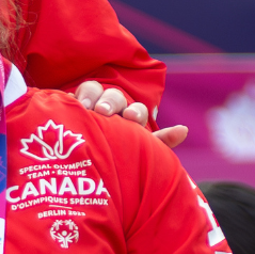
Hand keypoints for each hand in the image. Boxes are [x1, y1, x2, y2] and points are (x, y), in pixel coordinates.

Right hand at [73, 81, 187, 147]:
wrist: (90, 164)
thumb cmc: (120, 157)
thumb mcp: (140, 152)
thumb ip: (161, 142)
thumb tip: (184, 129)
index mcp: (131, 118)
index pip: (137, 110)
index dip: (136, 112)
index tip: (131, 119)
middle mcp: (113, 107)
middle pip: (115, 96)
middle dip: (111, 102)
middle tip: (104, 112)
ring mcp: (92, 104)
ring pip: (94, 89)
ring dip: (91, 95)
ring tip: (85, 107)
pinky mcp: (73, 105)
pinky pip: (74, 94)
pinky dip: (74, 96)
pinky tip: (70, 102)